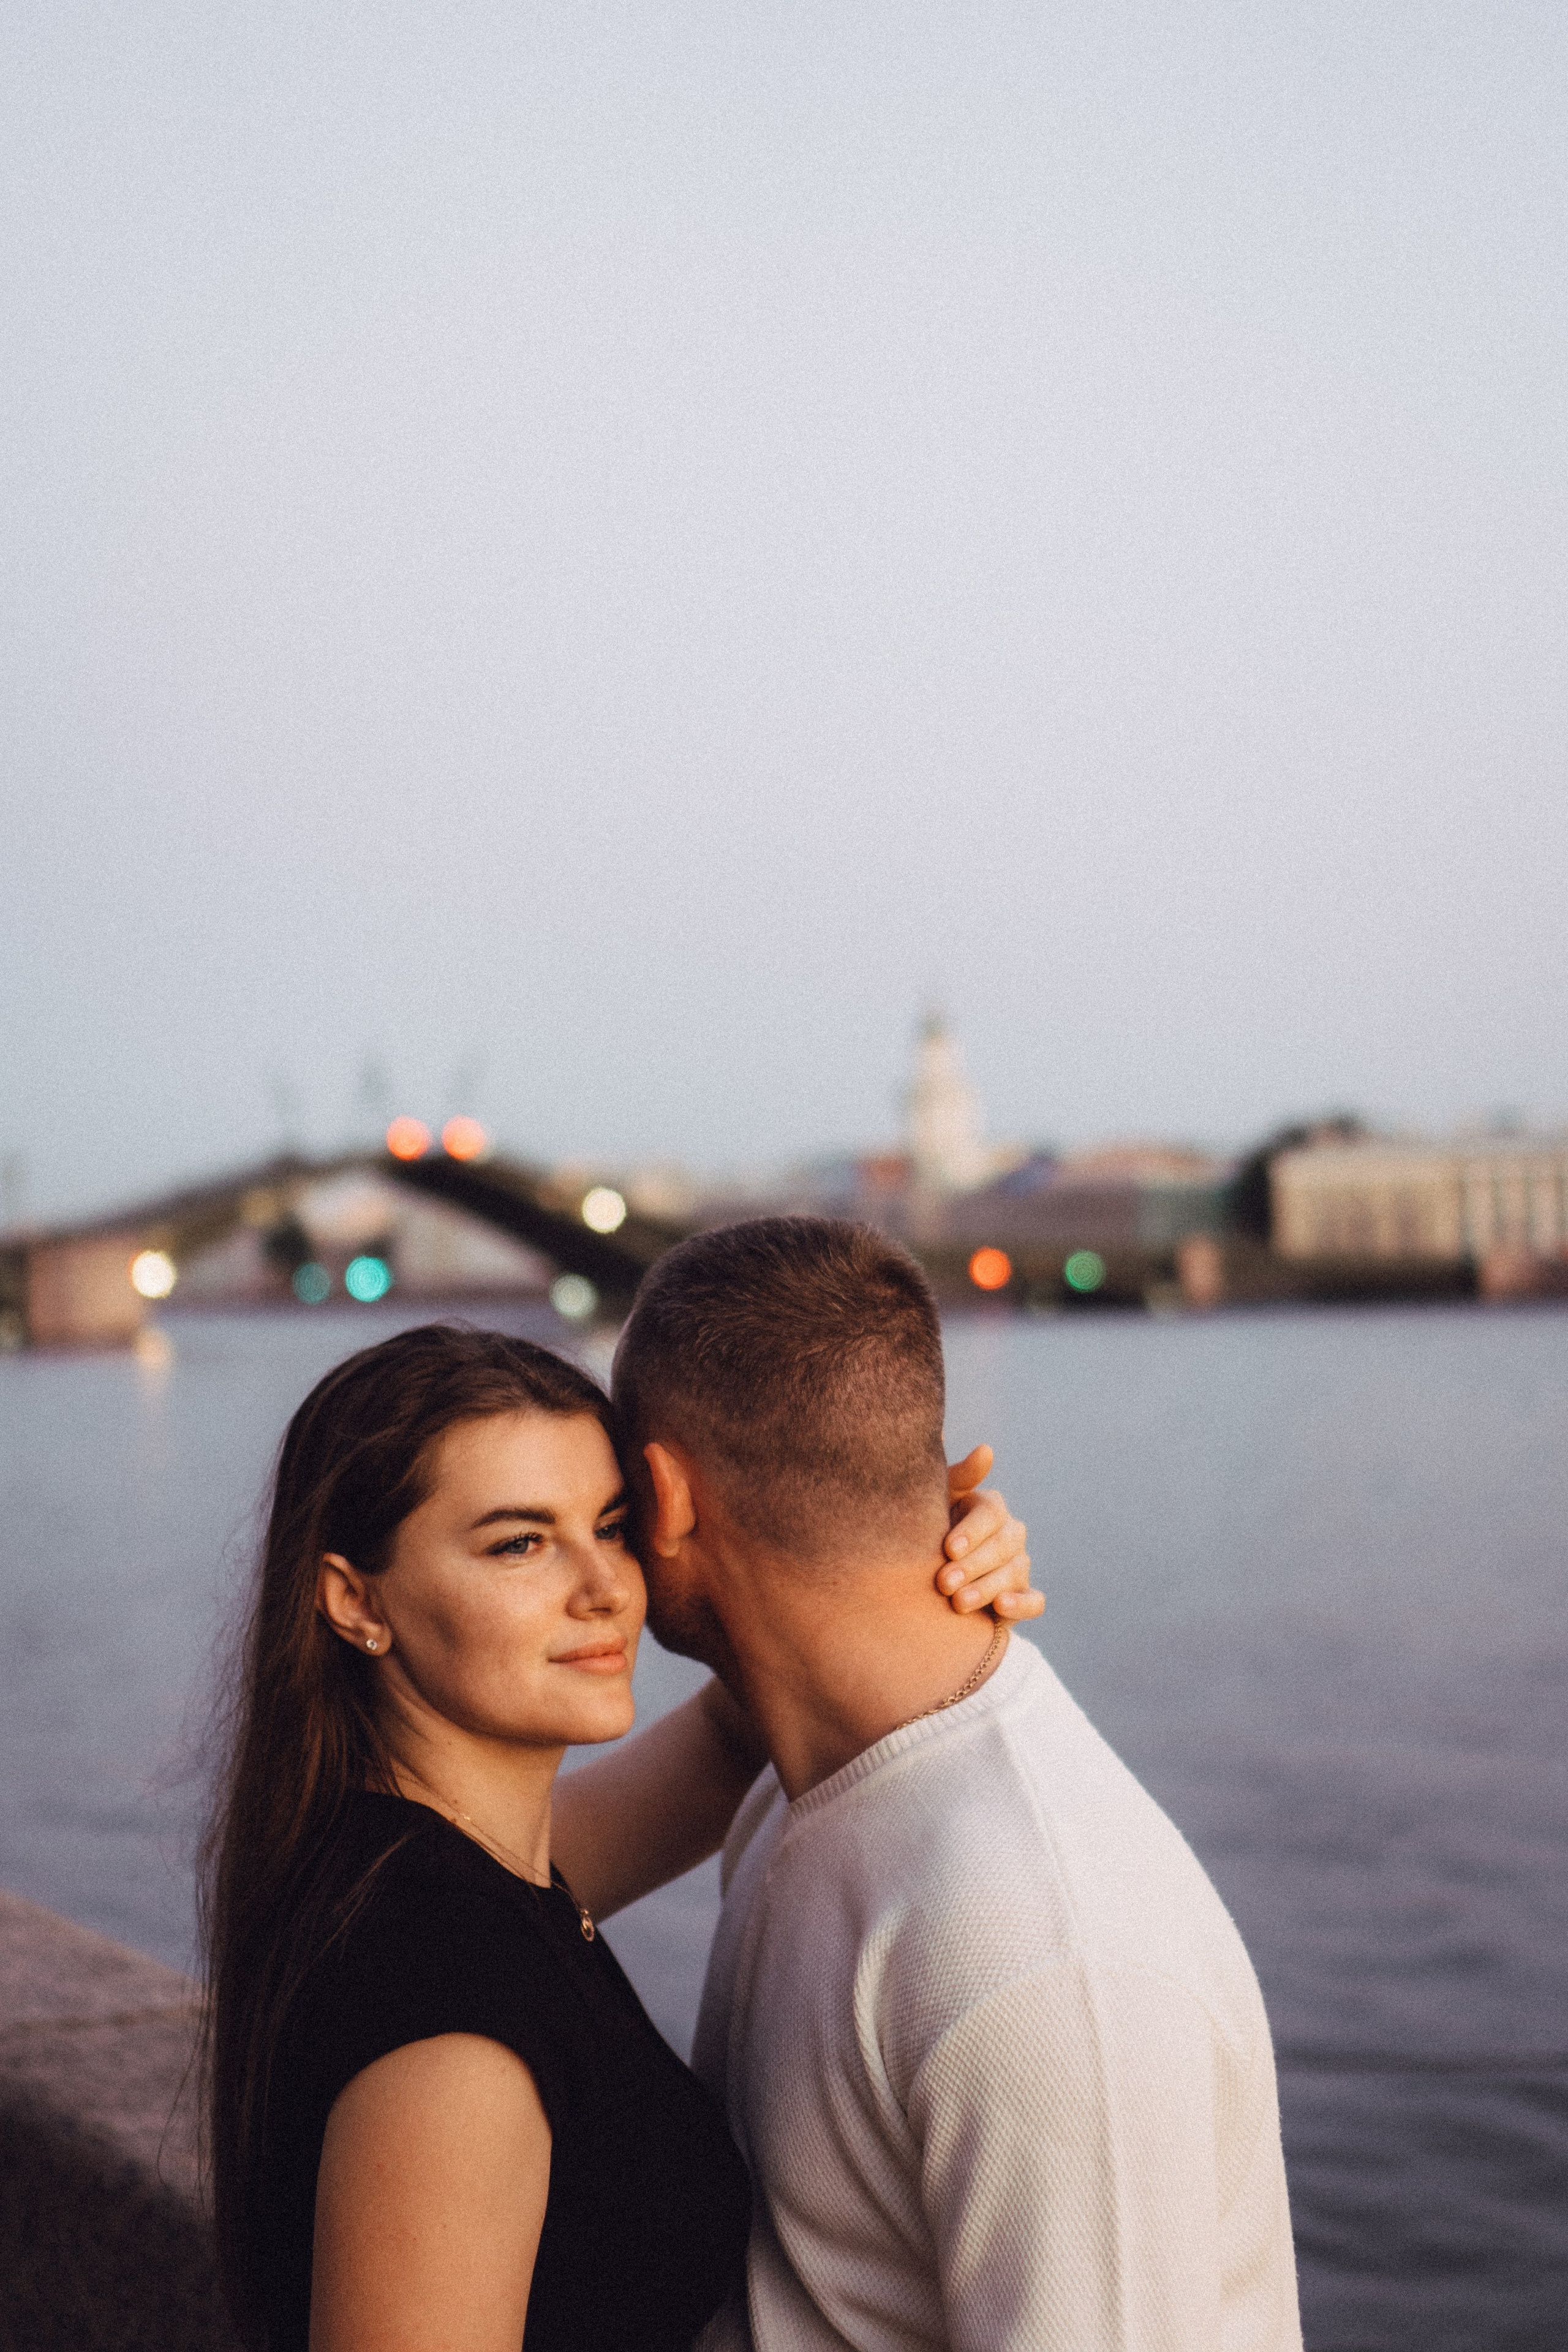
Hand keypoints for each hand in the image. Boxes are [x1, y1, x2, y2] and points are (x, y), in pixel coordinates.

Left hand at [938, 1446, 1042, 1619]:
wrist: (926, 1577)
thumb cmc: (929, 1531)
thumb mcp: (937, 1502)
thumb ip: (960, 1477)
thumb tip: (986, 1449)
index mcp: (989, 1508)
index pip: (991, 1513)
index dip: (971, 1531)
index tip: (948, 1548)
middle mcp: (1010, 1534)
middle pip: (1002, 1545)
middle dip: (972, 1565)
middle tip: (944, 1582)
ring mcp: (1019, 1565)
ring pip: (1013, 1573)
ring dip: (986, 1588)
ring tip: (958, 1603)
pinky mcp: (1023, 1596)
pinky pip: (1034, 1601)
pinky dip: (1021, 1604)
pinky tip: (1001, 1606)